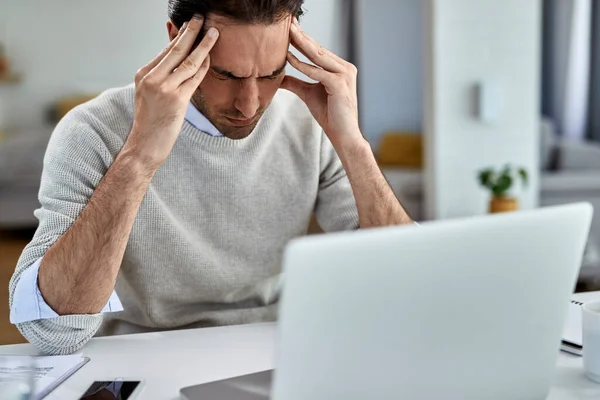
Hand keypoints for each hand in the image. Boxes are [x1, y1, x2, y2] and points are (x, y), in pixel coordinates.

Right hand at [126, 15, 218, 167]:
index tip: (191, 25)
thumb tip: (175, 59)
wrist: (145, 145)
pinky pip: (194, 78)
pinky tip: (212, 57)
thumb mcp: (149, 94)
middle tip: (201, 18)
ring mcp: (164, 88)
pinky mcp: (176, 100)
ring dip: (203, 45)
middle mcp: (151, 78)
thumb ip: (161, 76)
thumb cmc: (151, 121)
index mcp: (143, 74)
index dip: (180, 36)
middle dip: (190, 31)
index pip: (165, 50)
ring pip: (187, 61)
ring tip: (214, 33)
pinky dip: (204, 67)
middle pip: (175, 49)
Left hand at [281, 18, 362, 150]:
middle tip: (288, 22)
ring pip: (318, 56)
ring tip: (288, 33)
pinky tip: (289, 58)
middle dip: (302, 36)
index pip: (318, 51)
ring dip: (302, 43)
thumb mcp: (308, 94)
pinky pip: (317, 72)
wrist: (343, 134)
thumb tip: (279, 77)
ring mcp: (344, 75)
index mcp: (340, 68)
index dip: (303, 39)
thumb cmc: (330, 115)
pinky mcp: (340, 84)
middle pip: (318, 49)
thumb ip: (295, 83)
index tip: (289, 28)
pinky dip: (302, 65)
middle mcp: (345, 68)